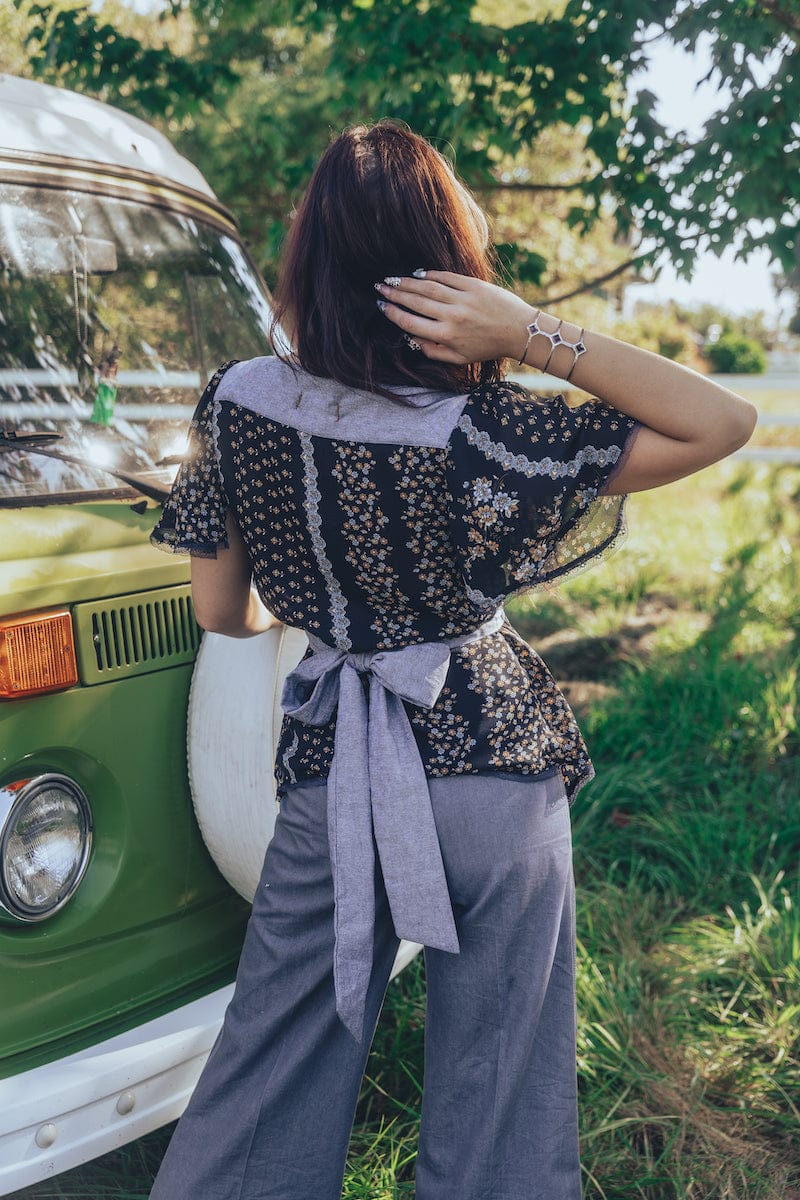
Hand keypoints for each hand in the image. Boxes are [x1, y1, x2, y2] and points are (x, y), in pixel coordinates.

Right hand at [375, 271, 535, 363]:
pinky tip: (417, 274)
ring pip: (427, 287)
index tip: (381, 306)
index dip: (392, 313)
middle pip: (415, 301)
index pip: (410, 322)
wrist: (517, 330)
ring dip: (407, 282)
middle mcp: (452, 316)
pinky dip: (429, 275)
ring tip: (392, 279)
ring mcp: (462, 298)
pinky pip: (445, 277)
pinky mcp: (473, 285)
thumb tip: (411, 338)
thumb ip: (432, 351)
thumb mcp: (458, 358)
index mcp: (446, 336)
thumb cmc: (486, 347)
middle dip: (394, 293)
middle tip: (379, 286)